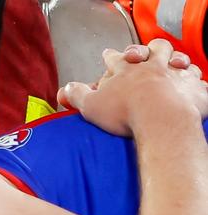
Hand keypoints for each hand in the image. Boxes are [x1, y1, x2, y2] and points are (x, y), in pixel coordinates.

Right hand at [58, 39, 207, 135]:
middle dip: (148, 50)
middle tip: (144, 54)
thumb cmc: (125, 112)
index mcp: (126, 70)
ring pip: (178, 60)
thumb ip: (76, 95)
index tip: (108, 54)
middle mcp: (152, 67)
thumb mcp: (91, 105)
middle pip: (152, 50)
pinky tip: (192, 84)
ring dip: (176, 61)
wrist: (160, 119)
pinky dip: (194, 81)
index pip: (115, 58)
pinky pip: (197, 81)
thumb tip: (64, 90)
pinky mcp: (193, 88)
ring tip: (174, 64)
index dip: (110, 56)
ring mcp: (175, 75)